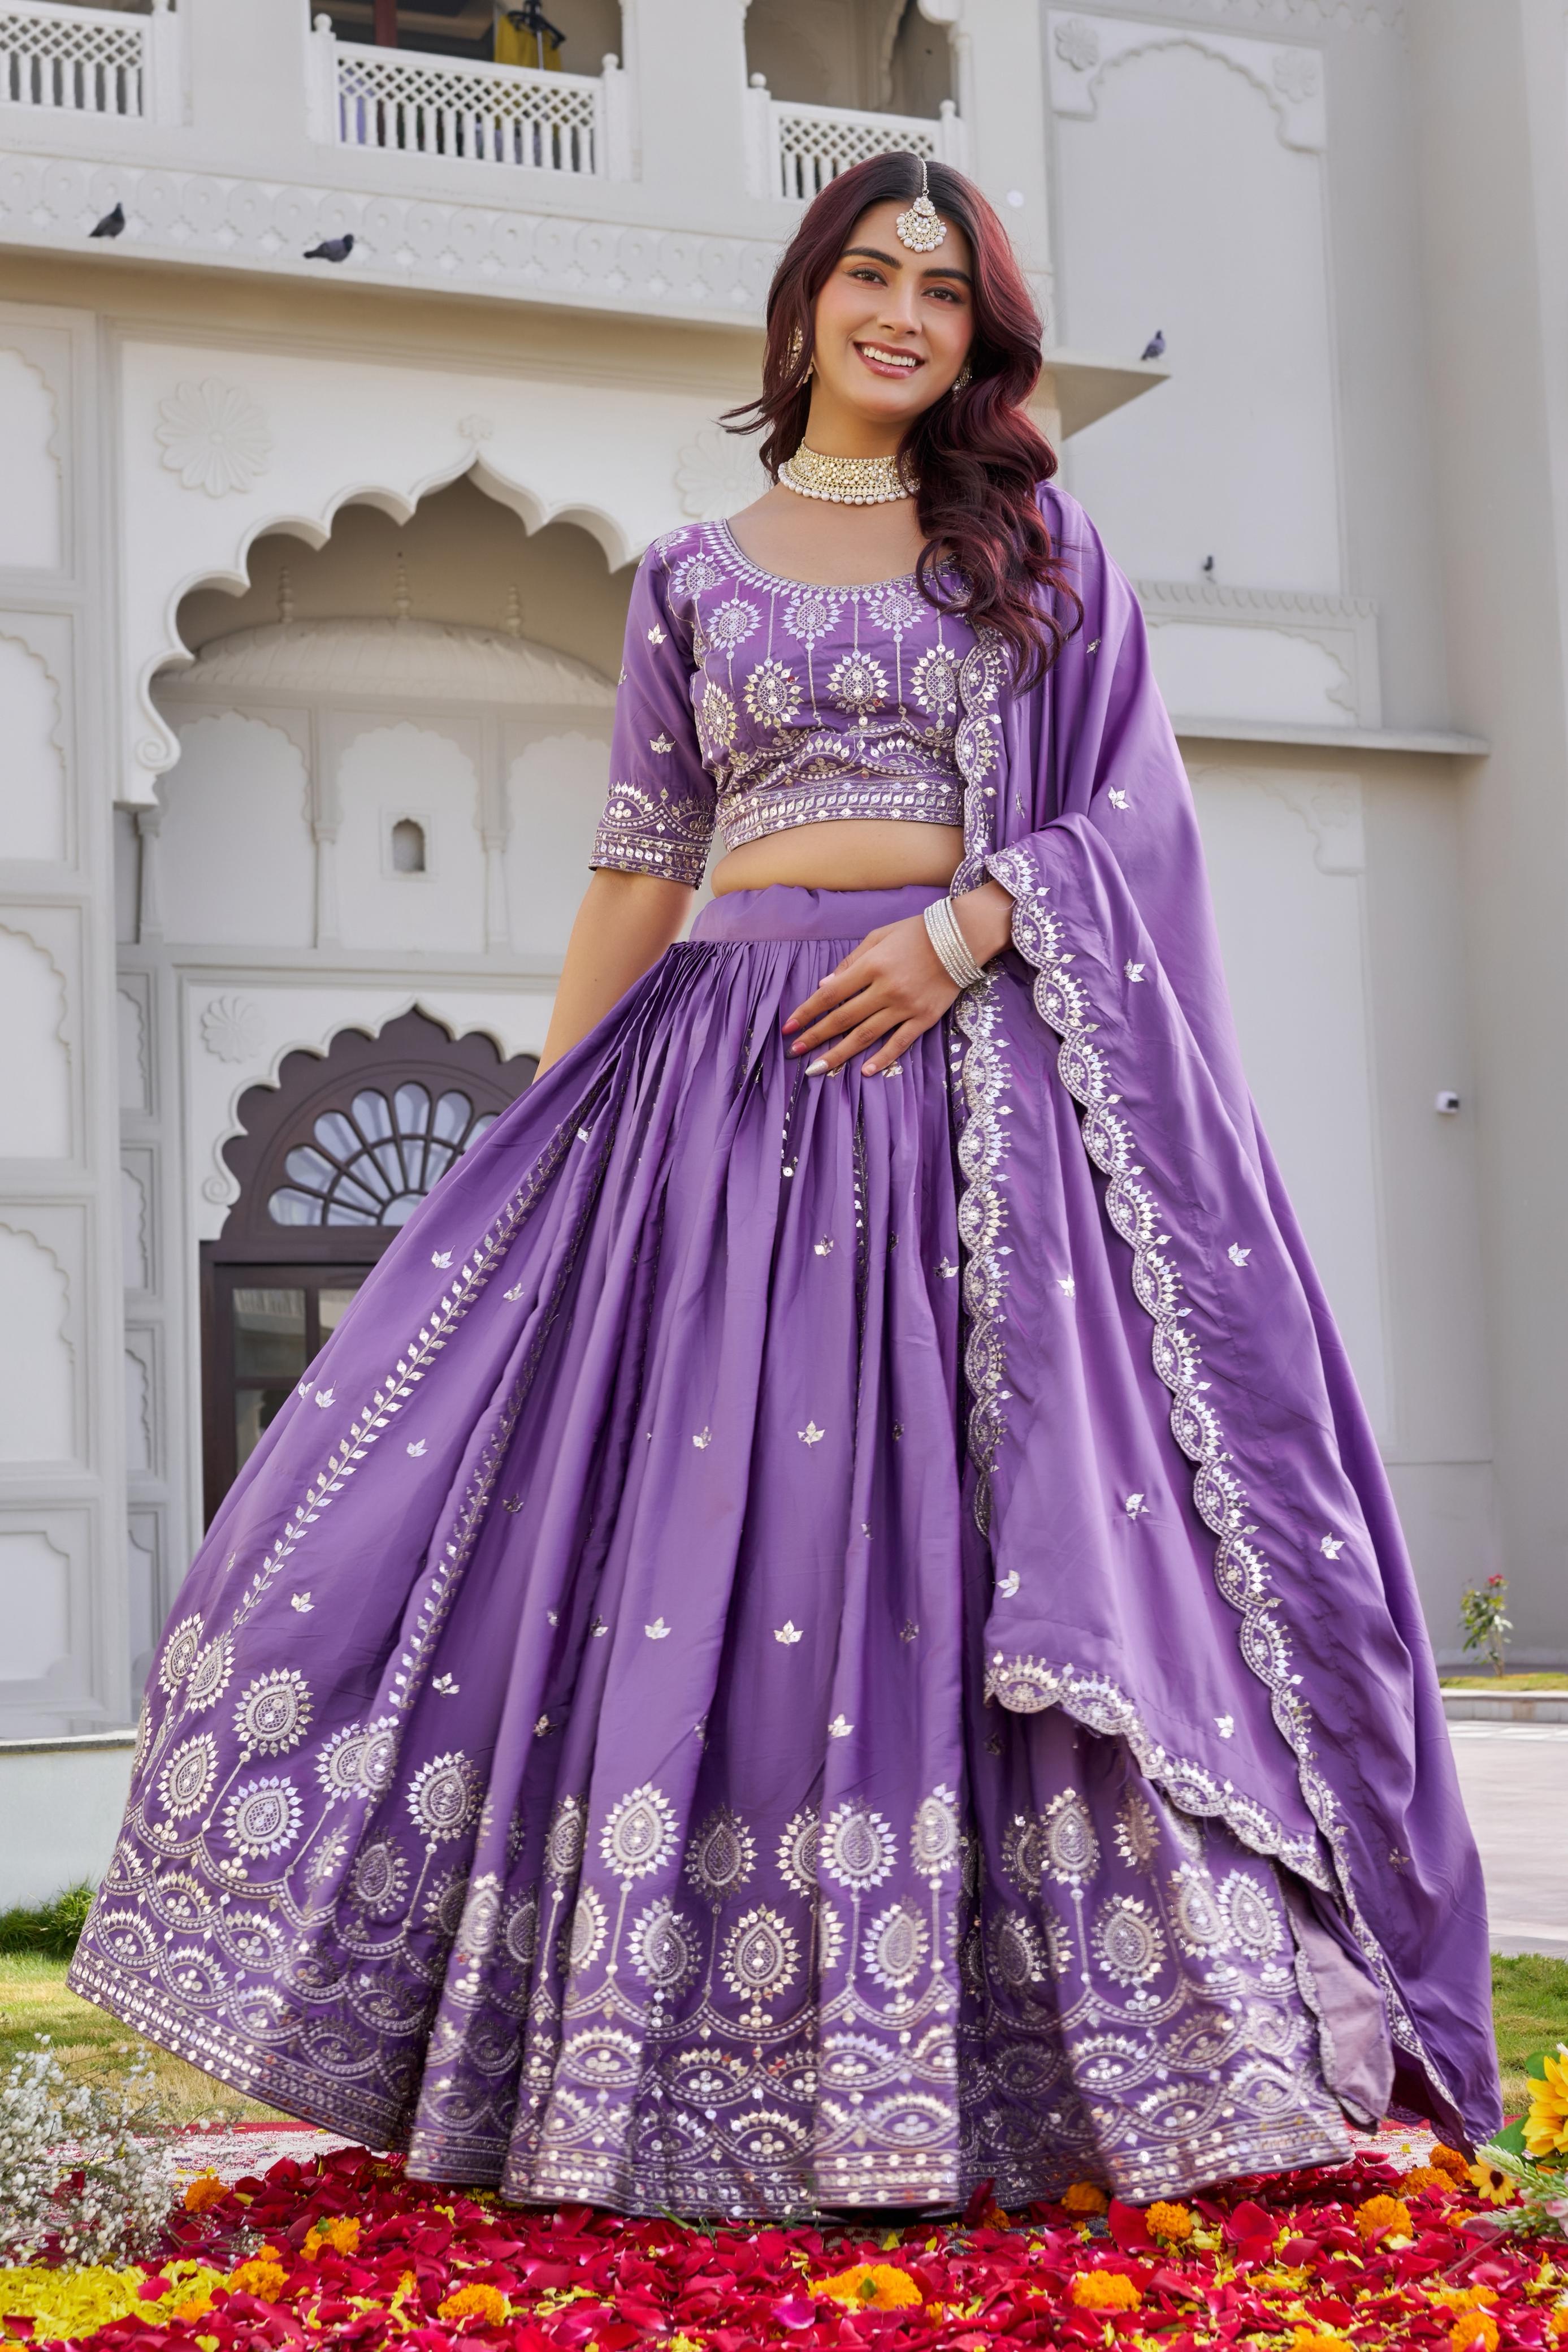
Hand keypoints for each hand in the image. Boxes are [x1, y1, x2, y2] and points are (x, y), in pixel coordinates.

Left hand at [782, 882, 1013, 1076]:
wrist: (962, 937)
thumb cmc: (917, 932)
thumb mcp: (879, 936)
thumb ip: (851, 961)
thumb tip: (825, 985)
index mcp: (872, 966)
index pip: (831, 994)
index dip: (808, 1011)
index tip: (789, 1025)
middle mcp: (886, 989)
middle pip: (843, 1019)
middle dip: (816, 1036)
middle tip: (794, 1051)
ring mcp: (906, 1006)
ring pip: (866, 1035)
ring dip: (839, 1054)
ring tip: (817, 1069)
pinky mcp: (925, 1018)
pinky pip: (900, 1042)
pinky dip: (882, 1058)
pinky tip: (864, 1071)